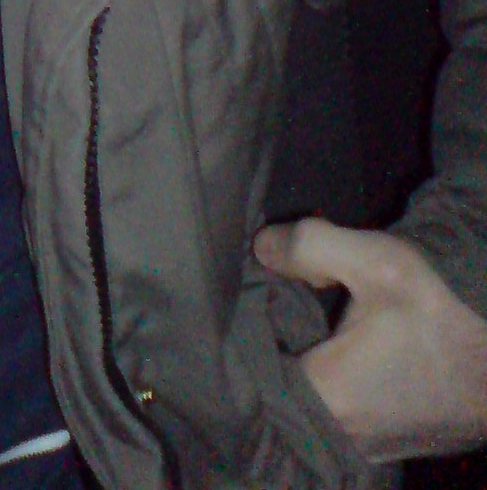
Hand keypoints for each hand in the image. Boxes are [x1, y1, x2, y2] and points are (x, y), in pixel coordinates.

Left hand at [255, 218, 486, 460]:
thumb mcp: (379, 262)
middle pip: (282, 386)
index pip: (253, 372)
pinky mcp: (392, 445)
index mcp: (327, 398)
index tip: (244, 299)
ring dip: (307, 362)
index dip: (245, 332)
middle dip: (276, 343)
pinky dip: (336, 381)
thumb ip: (309, 246)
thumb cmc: (450, 317)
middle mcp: (342, 436)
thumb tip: (263, 248)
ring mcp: (371, 448)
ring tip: (307, 320)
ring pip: (313, 401)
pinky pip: (344, 414)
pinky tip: (342, 347)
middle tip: (274, 300)